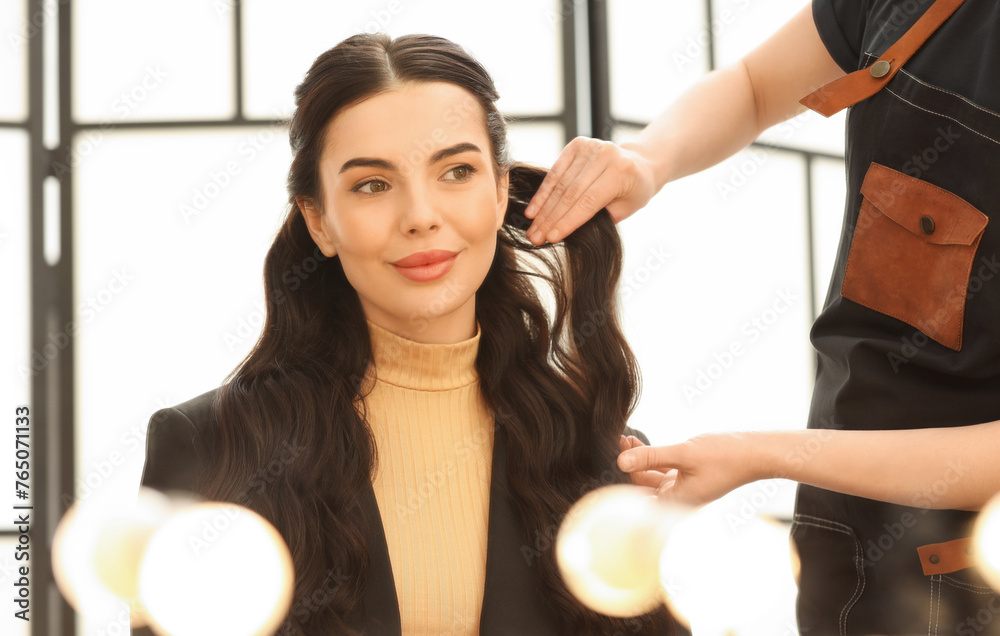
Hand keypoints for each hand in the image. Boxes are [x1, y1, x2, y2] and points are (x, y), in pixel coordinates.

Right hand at [524, 138, 657, 244]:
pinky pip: (555, 172)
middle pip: (570, 193)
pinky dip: (543, 192)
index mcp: (621, 172)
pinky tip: (533, 210)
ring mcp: (590, 147)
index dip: (567, 222)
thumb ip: (599, 218)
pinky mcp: (578, 144)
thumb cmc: (634, 191)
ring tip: (532, 229)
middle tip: (535, 238)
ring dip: (543, 209)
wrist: (640, 164)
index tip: (551, 238)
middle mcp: (604, 155)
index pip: (588, 202)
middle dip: (550, 218)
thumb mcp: (624, 209)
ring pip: (560, 184)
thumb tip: (564, 231)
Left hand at [617, 432, 763, 506]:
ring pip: (651, 475)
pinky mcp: (688, 477)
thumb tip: (620, 461)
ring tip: (626, 438)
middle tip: (618, 440)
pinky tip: (641, 444)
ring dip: (639, 458)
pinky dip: (652, 458)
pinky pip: (663, 470)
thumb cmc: (725, 456)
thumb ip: (651, 457)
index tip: (613, 452)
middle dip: (628, 464)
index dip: (623, 474)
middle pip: (642, 485)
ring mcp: (683, 488)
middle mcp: (678, 499)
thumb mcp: (683, 454)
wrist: (757, 453)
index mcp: (676, 502)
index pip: (637, 494)